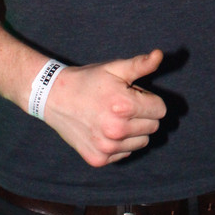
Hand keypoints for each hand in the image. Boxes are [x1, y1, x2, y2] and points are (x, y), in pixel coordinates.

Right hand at [42, 50, 166, 166]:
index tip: (132, 94)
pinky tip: (104, 129)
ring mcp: (106, 147)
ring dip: (134, 131)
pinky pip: (125, 153)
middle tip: (121, 105)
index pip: (161, 109)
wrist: (54, 98)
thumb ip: (141, 64)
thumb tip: (159, 55)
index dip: (149, 99)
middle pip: (153, 126)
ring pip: (142, 142)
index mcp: (124, 106)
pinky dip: (120, 143)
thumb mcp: (114, 68)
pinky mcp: (98, 159)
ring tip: (113, 117)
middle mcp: (117, 130)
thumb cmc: (88, 81)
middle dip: (143, 115)